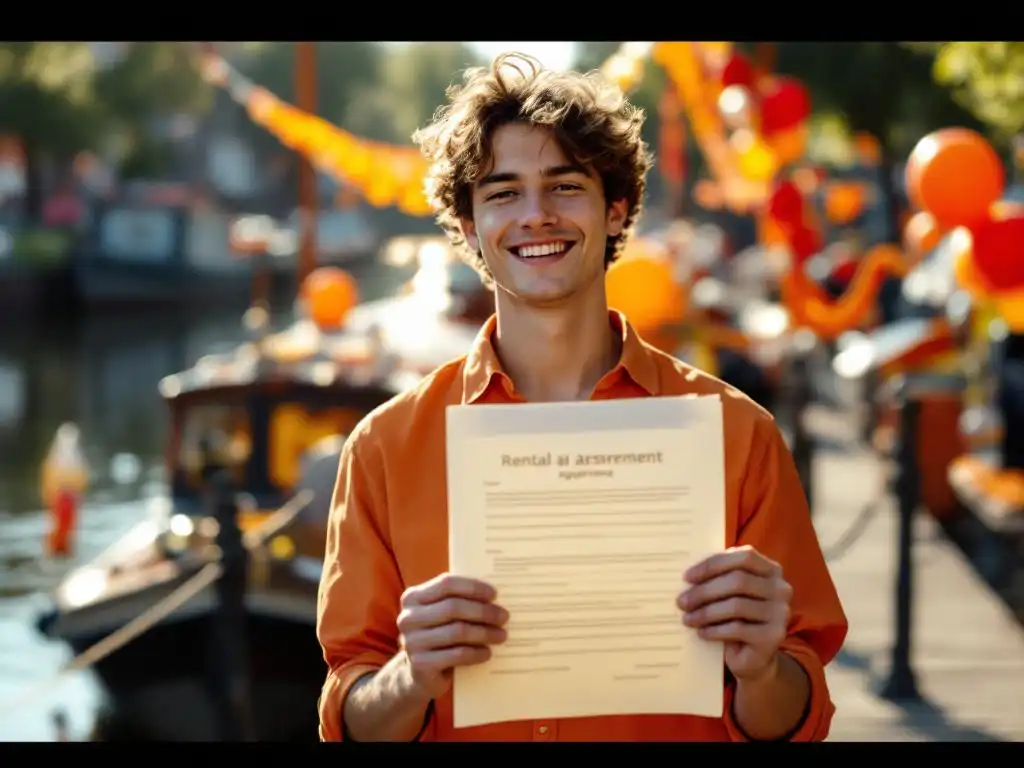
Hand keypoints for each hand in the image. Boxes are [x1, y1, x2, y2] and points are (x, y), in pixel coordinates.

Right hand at [396, 573, 508, 699]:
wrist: (420, 674)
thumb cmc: (439, 636)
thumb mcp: (442, 615)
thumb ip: (459, 600)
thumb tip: (494, 595)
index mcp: (413, 597)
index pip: (446, 584)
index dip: (472, 587)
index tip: (494, 594)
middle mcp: (408, 618)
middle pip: (453, 607)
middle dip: (483, 611)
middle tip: (504, 616)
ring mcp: (411, 642)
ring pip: (457, 631)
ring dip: (484, 633)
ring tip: (501, 635)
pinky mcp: (420, 664)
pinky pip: (456, 655)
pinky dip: (476, 652)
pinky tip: (488, 652)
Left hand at [678, 545, 791, 681]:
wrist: (754, 657)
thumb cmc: (737, 618)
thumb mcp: (729, 594)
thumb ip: (718, 578)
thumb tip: (688, 575)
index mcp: (771, 570)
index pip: (744, 557)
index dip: (714, 564)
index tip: (687, 577)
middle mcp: (781, 588)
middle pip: (738, 581)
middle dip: (704, 591)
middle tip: (681, 601)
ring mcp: (780, 613)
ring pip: (736, 606)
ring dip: (706, 612)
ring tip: (688, 619)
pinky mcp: (774, 636)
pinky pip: (738, 629)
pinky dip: (715, 630)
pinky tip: (702, 633)